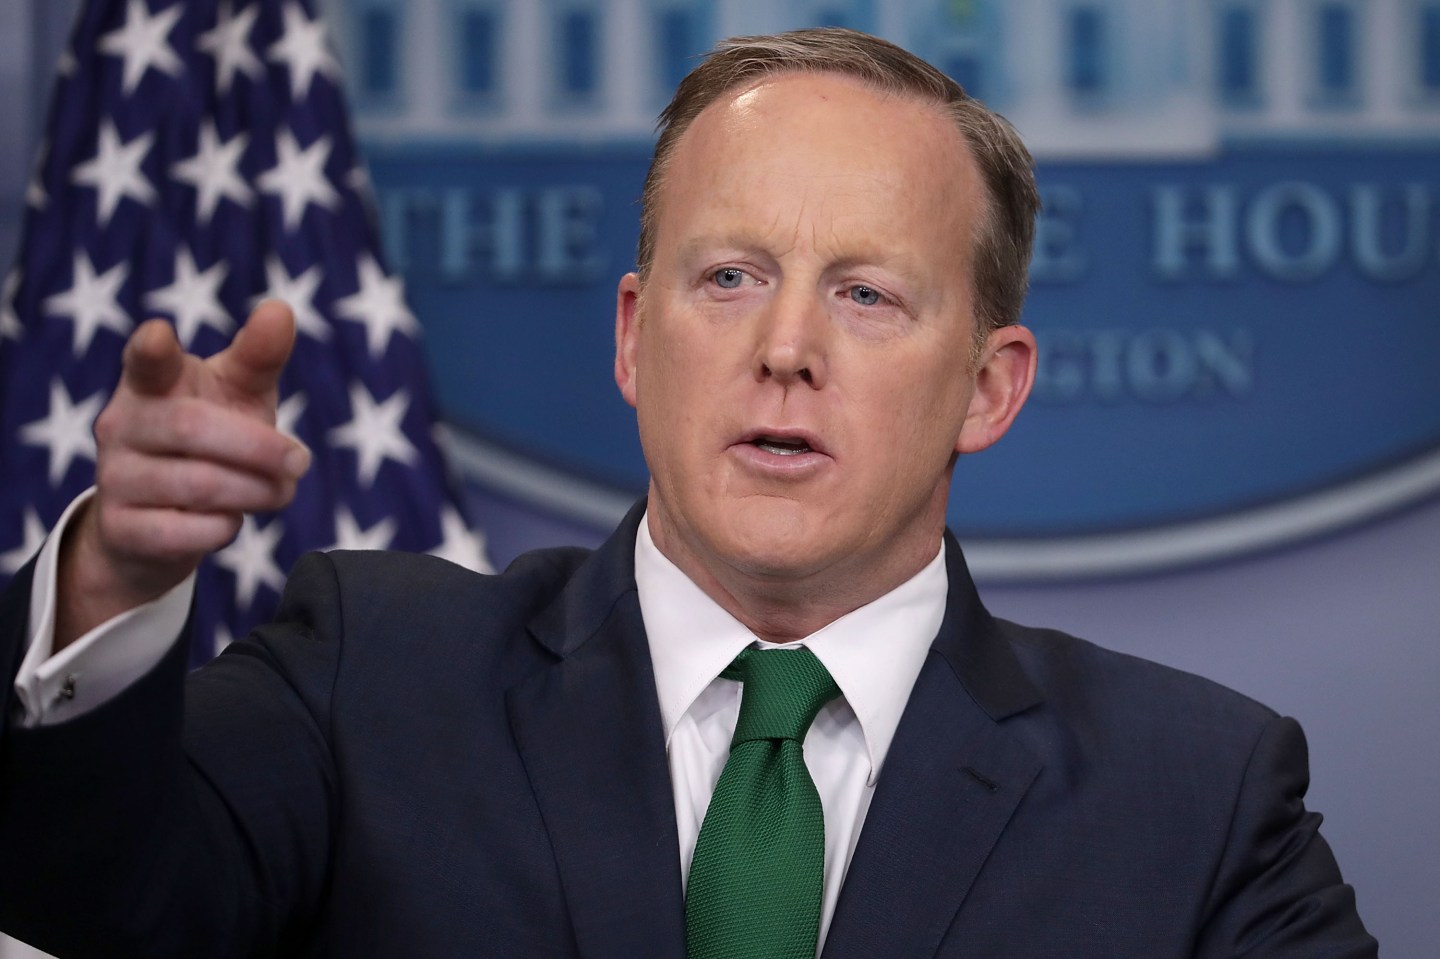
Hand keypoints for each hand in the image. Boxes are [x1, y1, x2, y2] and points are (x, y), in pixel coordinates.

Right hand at [55, 301, 310, 649]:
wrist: (158, 525)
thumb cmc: (213, 441)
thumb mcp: (238, 396)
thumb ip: (259, 358)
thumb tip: (281, 308)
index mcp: (152, 383)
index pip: (144, 361)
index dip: (151, 349)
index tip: (159, 334)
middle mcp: (121, 424)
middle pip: (193, 429)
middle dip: (259, 448)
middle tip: (300, 461)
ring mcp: (114, 476)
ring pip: (199, 486)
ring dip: (256, 491)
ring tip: (281, 490)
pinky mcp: (120, 528)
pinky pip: (189, 531)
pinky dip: (226, 527)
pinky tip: (233, 520)